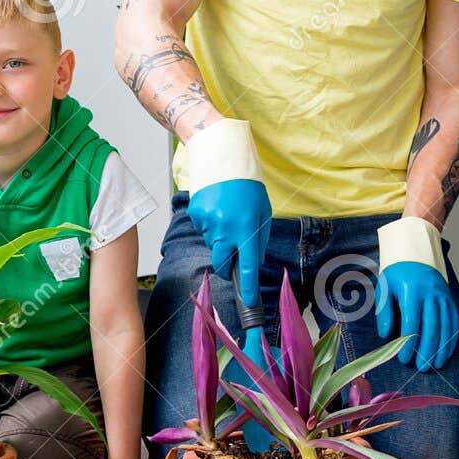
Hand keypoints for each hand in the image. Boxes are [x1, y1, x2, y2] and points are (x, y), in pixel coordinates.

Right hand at [187, 178, 271, 309]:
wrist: (223, 157)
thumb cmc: (248, 185)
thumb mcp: (262, 211)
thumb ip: (258, 238)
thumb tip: (253, 262)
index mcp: (247, 226)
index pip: (248, 265)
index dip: (247, 286)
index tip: (247, 301)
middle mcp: (226, 227)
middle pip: (223, 263)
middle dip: (228, 265)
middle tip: (233, 254)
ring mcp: (208, 222)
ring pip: (213, 244)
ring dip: (220, 237)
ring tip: (227, 213)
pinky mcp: (195, 215)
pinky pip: (204, 230)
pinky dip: (210, 224)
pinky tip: (216, 207)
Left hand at [375, 217, 458, 371]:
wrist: (416, 250)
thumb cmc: (397, 271)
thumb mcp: (385, 288)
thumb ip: (385, 312)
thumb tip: (386, 336)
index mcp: (411, 292)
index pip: (411, 323)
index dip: (409, 344)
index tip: (404, 359)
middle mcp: (430, 294)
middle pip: (430, 328)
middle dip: (426, 350)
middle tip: (421, 367)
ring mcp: (443, 296)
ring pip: (444, 326)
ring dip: (440, 348)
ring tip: (434, 365)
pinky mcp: (450, 298)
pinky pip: (453, 321)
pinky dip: (451, 339)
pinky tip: (446, 352)